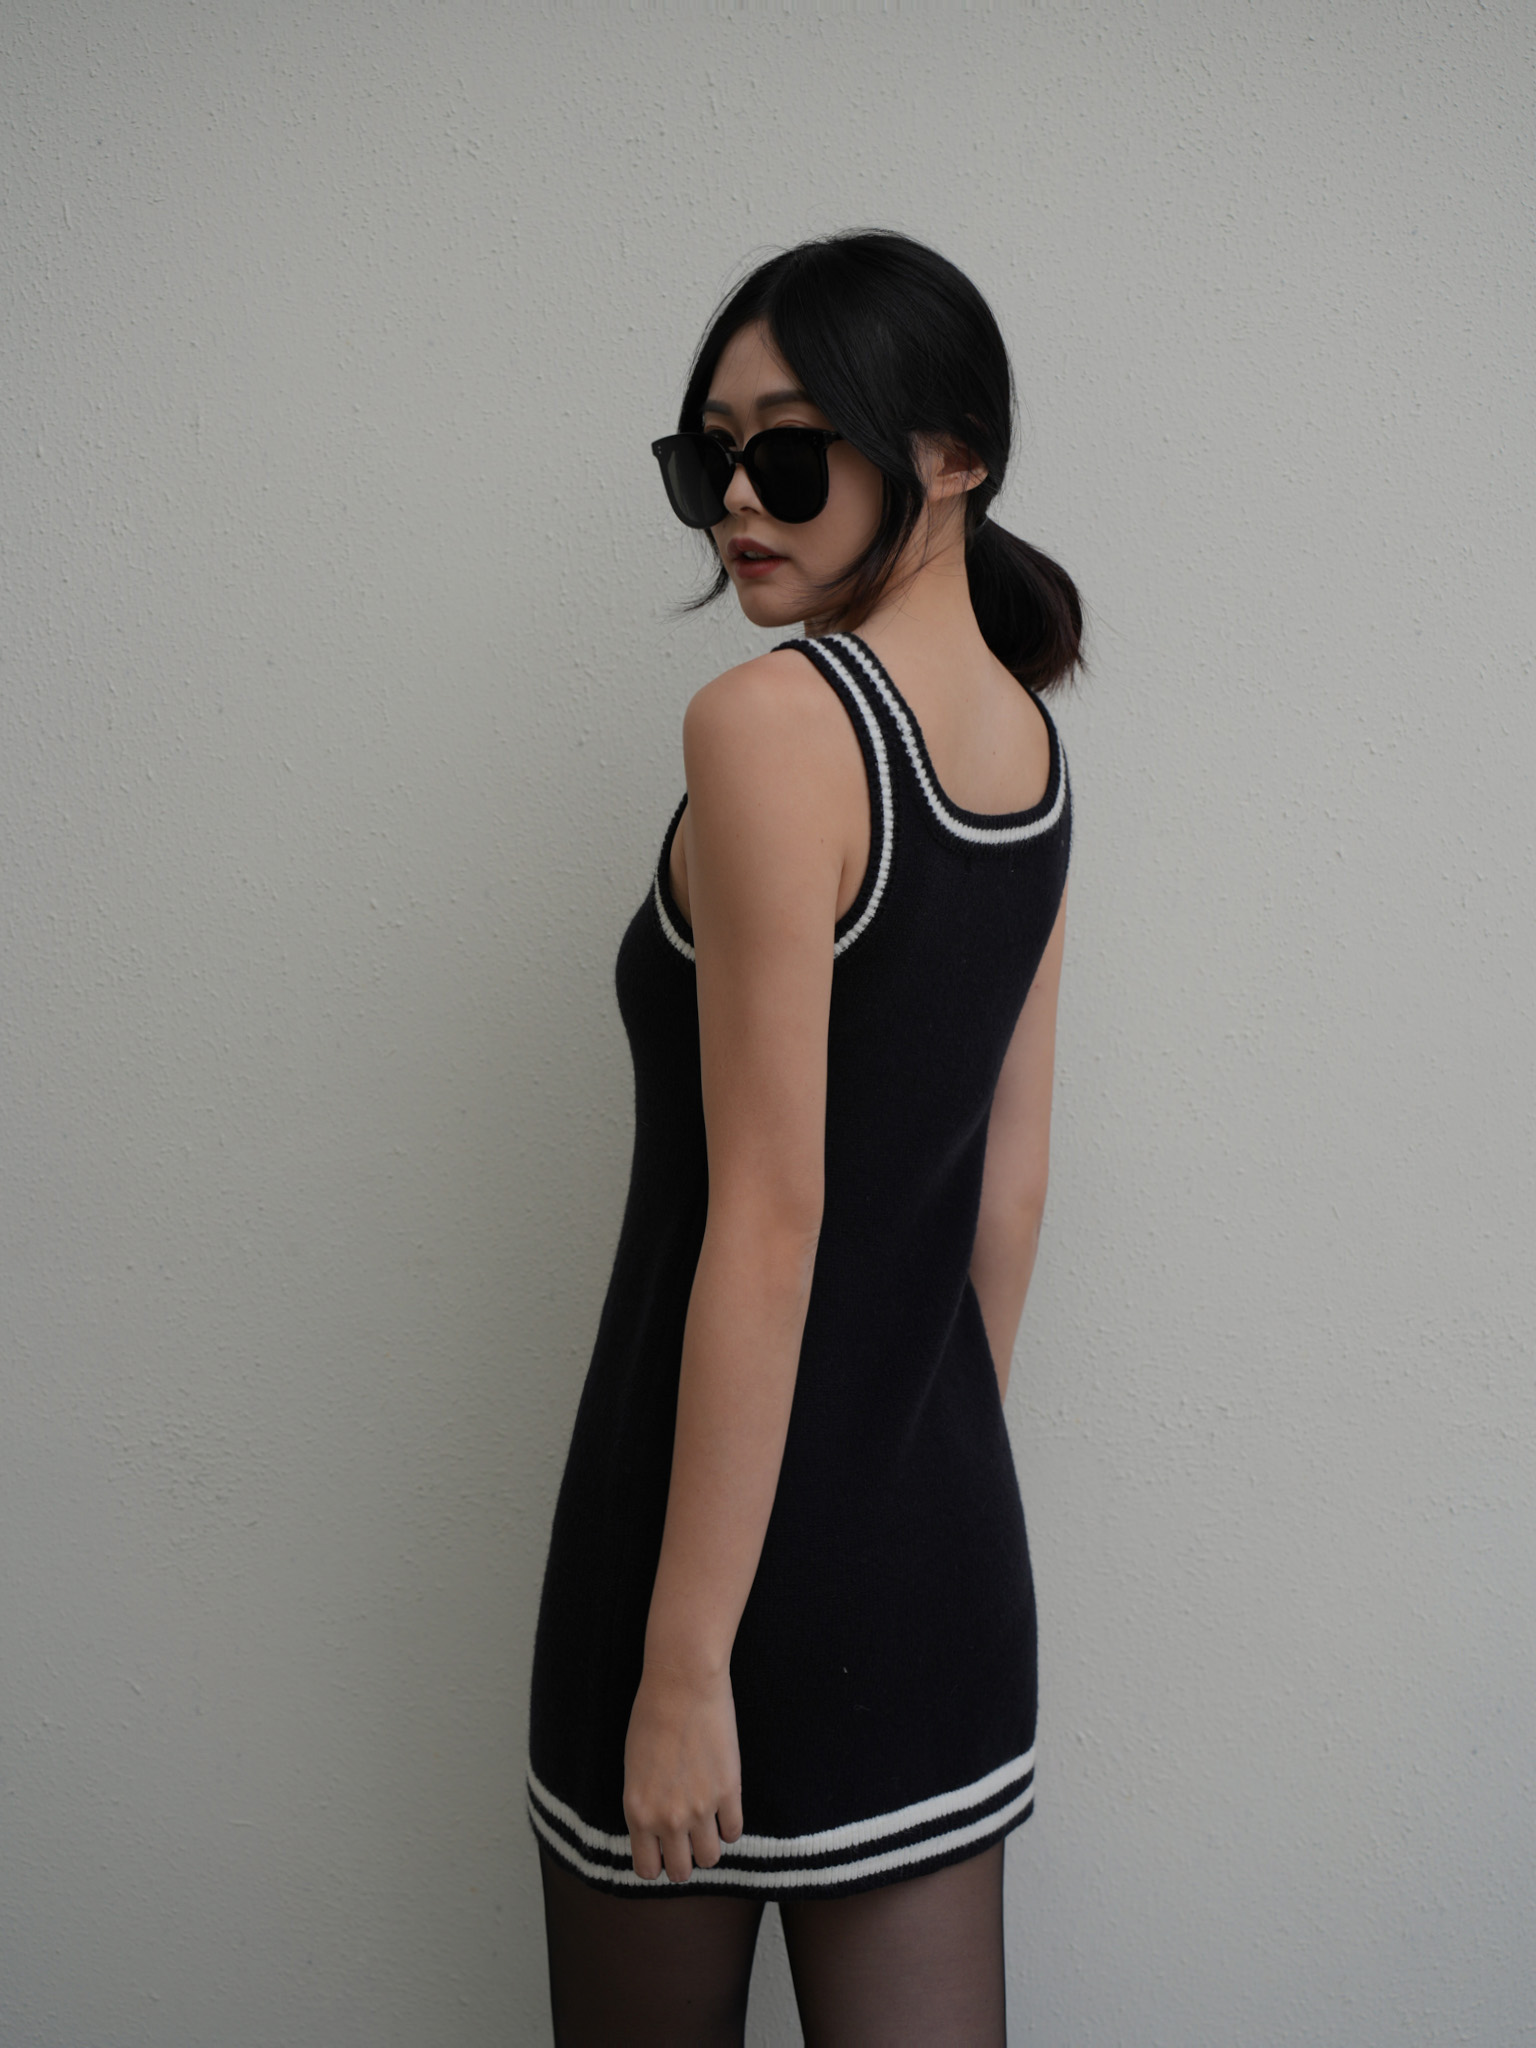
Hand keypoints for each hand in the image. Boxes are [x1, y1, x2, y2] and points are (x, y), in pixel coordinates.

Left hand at [623, 1661, 744, 1881]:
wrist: (681, 1686)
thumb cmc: (649, 1718)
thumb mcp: (633, 1770)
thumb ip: (645, 1806)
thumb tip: (658, 1830)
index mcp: (638, 1813)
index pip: (646, 1869)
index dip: (656, 1862)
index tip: (662, 1849)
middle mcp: (668, 1818)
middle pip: (680, 1872)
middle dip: (683, 1860)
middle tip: (686, 1840)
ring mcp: (701, 1808)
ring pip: (710, 1859)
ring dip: (708, 1846)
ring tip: (706, 1824)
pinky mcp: (729, 1792)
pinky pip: (734, 1833)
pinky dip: (729, 1826)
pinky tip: (723, 1808)